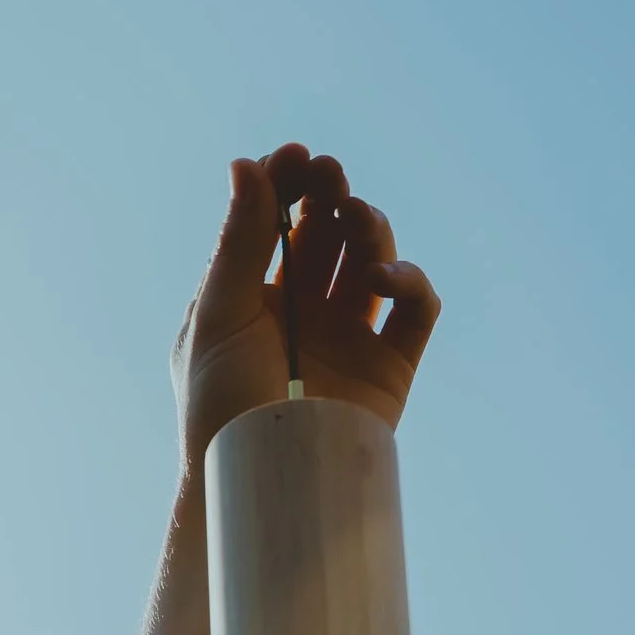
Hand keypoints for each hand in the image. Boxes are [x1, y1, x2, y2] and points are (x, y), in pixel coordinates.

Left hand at [173, 145, 440, 463]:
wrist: (258, 479)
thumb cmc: (220, 404)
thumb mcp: (220, 316)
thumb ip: (239, 242)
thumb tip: (247, 165)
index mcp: (251, 299)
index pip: (275, 226)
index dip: (287, 185)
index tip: (294, 155)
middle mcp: (302, 313)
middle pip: (327, 233)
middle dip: (328, 195)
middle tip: (327, 173)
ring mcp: (348, 336)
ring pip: (372, 259)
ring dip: (368, 228)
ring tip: (353, 220)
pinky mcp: (390, 365)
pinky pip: (415, 308)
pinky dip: (409, 279)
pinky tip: (381, 277)